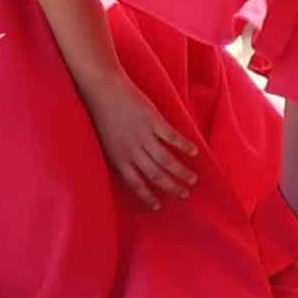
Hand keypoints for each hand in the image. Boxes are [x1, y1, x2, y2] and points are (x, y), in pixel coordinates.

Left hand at [79, 67, 200, 207]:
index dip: (148, 196)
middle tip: (185, 195)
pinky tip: (194, 152)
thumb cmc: (102, 116)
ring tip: (193, 179)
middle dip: (171, 187)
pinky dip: (184, 146)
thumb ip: (120, 158)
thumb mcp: (106, 142)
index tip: (159, 206)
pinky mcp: (153, 121)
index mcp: (118, 158)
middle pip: (155, 175)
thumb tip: (132, 172)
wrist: (103, 90)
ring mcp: (143, 136)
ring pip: (166, 160)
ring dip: (181, 172)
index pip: (135, 183)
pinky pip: (172, 137)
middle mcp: (131, 151)